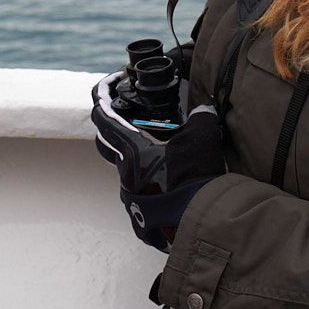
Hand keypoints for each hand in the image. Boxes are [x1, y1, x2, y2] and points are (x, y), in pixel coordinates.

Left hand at [91, 73, 224, 250]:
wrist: (203, 226)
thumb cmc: (196, 179)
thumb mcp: (202, 139)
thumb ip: (201, 118)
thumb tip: (205, 110)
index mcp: (131, 151)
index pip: (103, 116)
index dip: (103, 94)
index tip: (111, 82)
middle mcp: (125, 174)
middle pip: (106, 142)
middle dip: (113, 125)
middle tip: (131, 115)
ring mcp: (131, 198)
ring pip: (125, 168)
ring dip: (137, 155)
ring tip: (162, 149)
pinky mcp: (142, 218)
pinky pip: (140, 191)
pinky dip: (151, 179)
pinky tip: (172, 178)